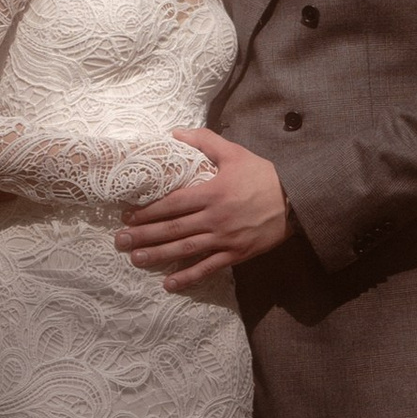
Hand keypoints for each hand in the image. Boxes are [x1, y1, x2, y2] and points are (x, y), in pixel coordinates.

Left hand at [115, 130, 293, 291]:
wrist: (296, 201)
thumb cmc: (263, 175)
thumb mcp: (234, 153)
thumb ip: (204, 141)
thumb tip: (175, 133)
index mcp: (212, 192)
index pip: (172, 204)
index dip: (148, 211)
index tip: (128, 215)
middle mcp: (215, 218)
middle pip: (172, 228)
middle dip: (144, 235)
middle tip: (120, 240)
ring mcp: (225, 239)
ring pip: (185, 250)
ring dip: (158, 255)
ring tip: (135, 259)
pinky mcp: (236, 254)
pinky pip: (208, 268)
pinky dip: (188, 277)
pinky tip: (169, 284)